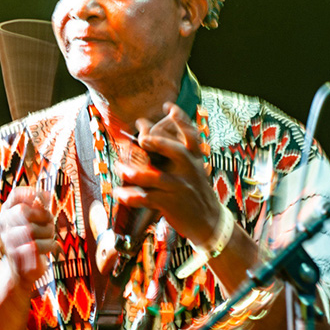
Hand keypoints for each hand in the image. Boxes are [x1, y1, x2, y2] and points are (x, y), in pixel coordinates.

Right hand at [0, 188, 55, 287]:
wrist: (23, 271)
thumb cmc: (33, 240)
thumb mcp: (37, 220)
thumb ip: (39, 207)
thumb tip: (46, 194)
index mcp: (8, 211)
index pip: (15, 194)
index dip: (32, 193)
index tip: (45, 198)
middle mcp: (4, 224)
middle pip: (22, 211)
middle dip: (43, 216)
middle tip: (50, 223)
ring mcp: (7, 240)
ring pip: (30, 230)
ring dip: (48, 233)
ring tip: (50, 237)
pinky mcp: (15, 256)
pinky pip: (35, 246)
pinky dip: (49, 246)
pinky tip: (52, 246)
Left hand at [114, 103, 222, 245]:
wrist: (209, 223)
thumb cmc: (195, 194)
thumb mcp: (195, 172)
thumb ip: (181, 157)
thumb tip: (157, 140)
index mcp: (194, 160)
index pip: (191, 136)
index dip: (181, 119)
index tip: (169, 106)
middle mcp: (189, 171)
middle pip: (176, 152)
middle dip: (159, 143)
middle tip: (143, 138)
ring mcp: (180, 188)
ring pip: (156, 178)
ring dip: (135, 172)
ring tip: (120, 169)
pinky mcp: (171, 204)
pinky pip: (147, 198)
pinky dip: (132, 196)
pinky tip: (120, 194)